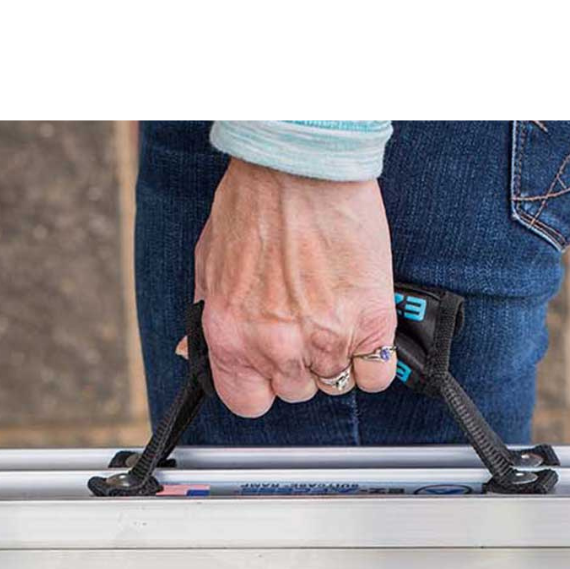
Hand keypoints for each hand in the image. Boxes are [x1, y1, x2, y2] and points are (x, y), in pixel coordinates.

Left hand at [181, 158, 396, 417]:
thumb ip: (206, 317)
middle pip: (297, 391)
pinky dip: (375, 359)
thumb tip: (192, 349)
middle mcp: (276, 345)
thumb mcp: (209, 264)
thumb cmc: (254, 202)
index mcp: (230, 335)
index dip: (262, 386)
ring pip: (337, 383)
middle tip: (307, 322)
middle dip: (302, 363)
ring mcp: (326, 338)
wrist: (301, 166)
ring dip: (339, 356)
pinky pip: (377, 374)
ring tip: (335, 314)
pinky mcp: (370, 322)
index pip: (247, 402)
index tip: (271, 370)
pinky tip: (364, 329)